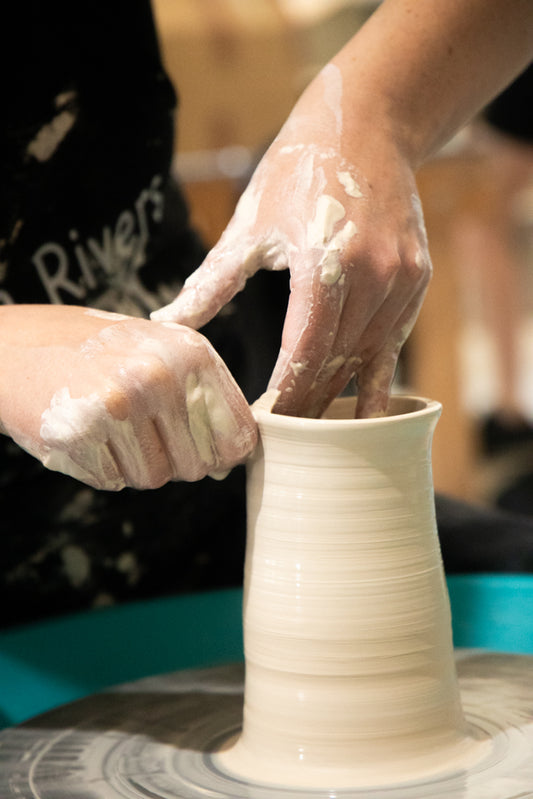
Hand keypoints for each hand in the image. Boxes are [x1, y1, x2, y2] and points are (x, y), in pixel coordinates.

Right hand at [0, 305, 256, 488]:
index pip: (239, 435)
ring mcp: (120, 405)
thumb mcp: (154, 350)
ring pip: (155, 478)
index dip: (222, 454)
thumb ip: (198, 398)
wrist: (10, 346)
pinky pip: (114, 480)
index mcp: (190, 352)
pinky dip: (100, 467)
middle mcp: (159, 376)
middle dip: (170, 458)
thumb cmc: (89, 349)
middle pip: (197, 465)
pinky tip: (83, 432)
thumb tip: (228, 462)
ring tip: (106, 424)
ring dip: (132, 464)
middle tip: (137, 428)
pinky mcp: (82, 433)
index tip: (203, 450)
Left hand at [152, 64, 431, 417]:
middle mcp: (373, 276)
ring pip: (368, 355)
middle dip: (309, 402)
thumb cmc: (296, 172)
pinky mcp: (418, 279)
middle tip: (285, 437)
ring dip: (339, 391)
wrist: (366, 125)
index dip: (287, 393)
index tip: (267, 424)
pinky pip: (393, 339)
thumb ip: (212, 282)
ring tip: (314, 427)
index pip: (304, 351)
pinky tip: (361, 404)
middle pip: (337, 361)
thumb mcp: (250, 225)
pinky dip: (375, 371)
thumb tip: (168, 323)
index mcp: (325, 264)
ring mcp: (402, 279)